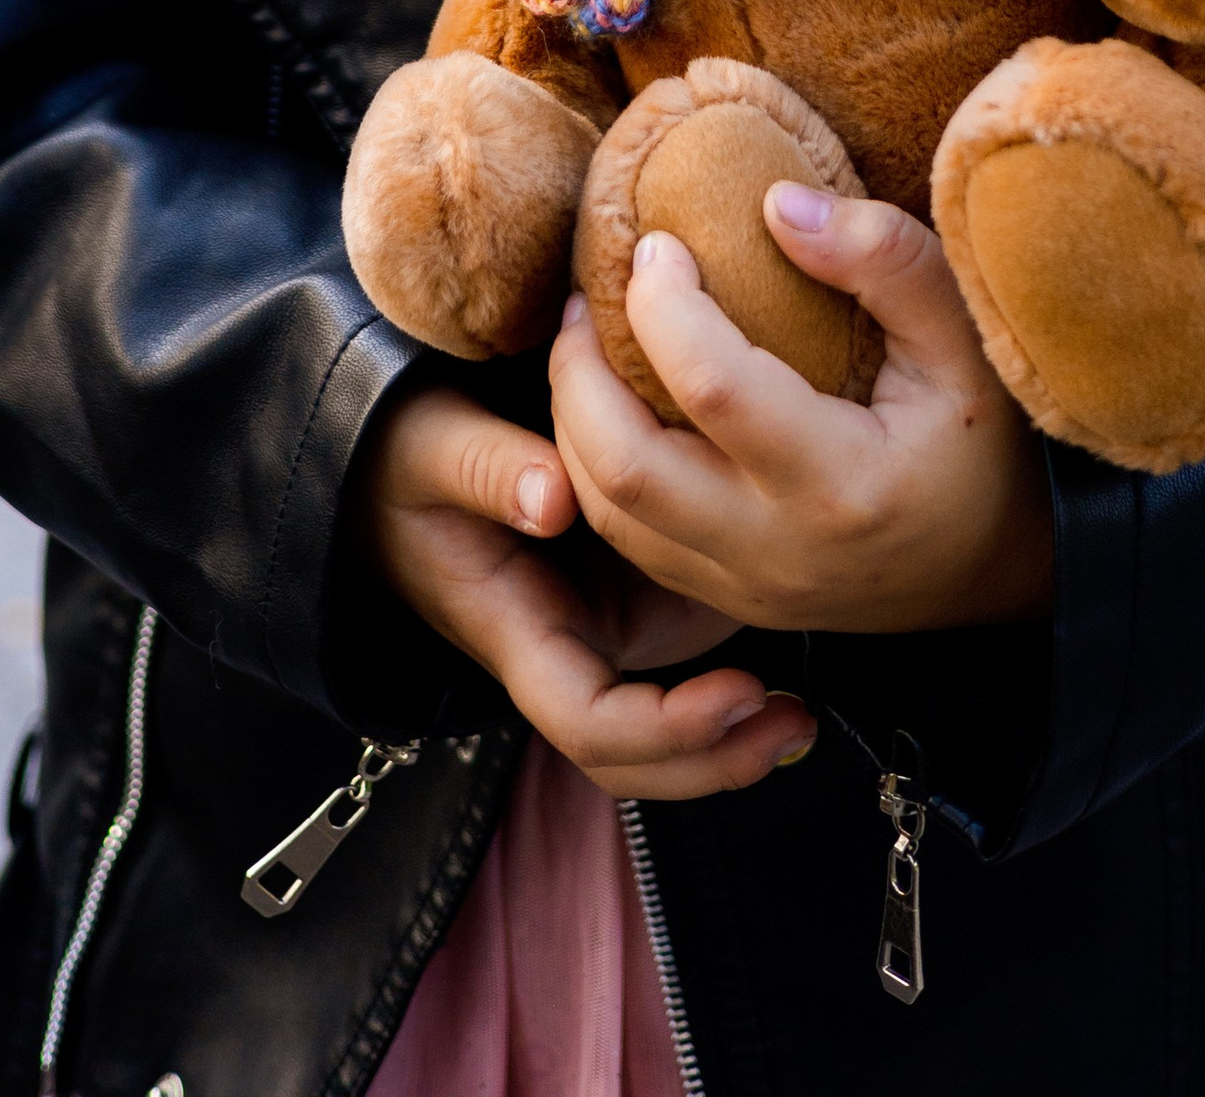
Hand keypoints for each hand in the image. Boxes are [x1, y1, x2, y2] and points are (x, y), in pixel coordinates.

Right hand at [352, 382, 815, 795]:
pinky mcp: (633, 584)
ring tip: (802, 709)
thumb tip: (554, 500)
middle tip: (792, 720)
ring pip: (671, 721)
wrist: (402, 445)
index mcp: (518, 630)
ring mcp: (605, 621)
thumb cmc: (409, 453)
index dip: (664, 729)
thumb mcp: (431, 447)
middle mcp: (569, 643)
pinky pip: (688, 647)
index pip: (588, 722)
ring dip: (736, 730)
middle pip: (641, 755)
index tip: (735, 693)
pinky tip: (791, 625)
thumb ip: (488, 468)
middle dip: (718, 758)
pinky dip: (735, 667)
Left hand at [549, 185, 1053, 636]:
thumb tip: (774, 201)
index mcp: (844, 481)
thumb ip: (882, 258)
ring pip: (609, 516)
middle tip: (588, 297)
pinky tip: (614, 406)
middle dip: (580, 373)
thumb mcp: (965, 335)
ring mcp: (750, 589)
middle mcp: (782, 551)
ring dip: (575, 423)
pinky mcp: (731, 601)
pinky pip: (631, 545)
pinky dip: (598, 470)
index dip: (663, 304)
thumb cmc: (992, 439)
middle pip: (625, 471)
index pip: (713, 388)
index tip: (657, 241)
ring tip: (588, 342)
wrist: (1009, 566)